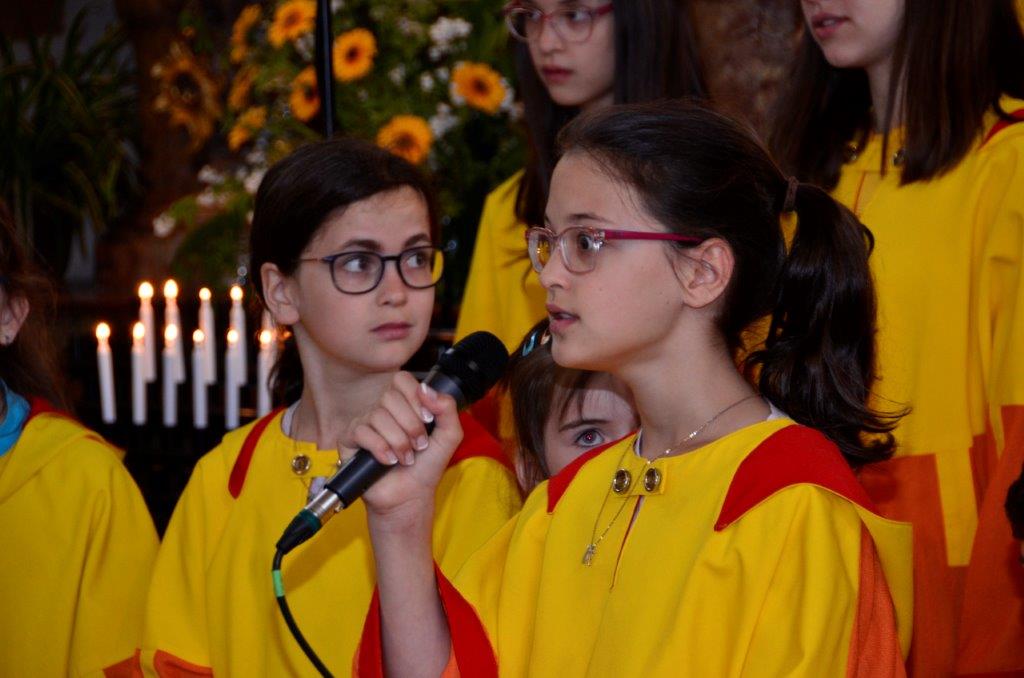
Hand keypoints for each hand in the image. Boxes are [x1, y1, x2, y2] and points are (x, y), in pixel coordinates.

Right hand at [343, 371, 462, 523]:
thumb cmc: (426, 466)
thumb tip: (426, 389)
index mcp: (402, 403)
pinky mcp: (349, 441)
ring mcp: (363, 423)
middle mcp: (381, 410)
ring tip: (405, 458)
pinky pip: (361, 432)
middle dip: (410, 425)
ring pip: (377, 415)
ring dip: (398, 441)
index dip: (415, 397)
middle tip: (418, 445)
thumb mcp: (449, 435)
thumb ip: (447, 408)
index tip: (427, 419)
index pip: (401, 379)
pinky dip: (380, 448)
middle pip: (390, 397)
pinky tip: (389, 461)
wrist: (411, 495)